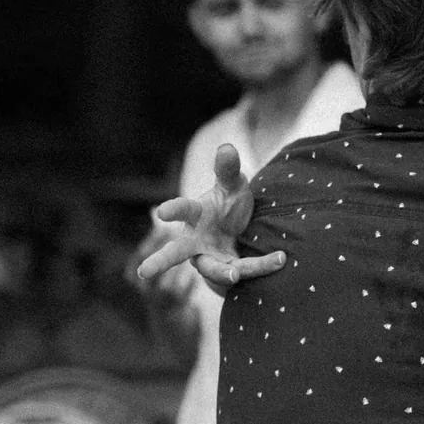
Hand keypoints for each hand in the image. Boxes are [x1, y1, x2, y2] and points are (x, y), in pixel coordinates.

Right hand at [133, 144, 286, 294]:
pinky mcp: (228, 271)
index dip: (173, 210)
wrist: (243, 231)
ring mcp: (210, 259)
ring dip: (222, 273)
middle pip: (175, 252)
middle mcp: (196, 241)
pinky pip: (243, 270)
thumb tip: (227, 148)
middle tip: (144, 272)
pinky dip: (262, 265)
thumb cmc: (229, 204)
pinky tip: (279, 258)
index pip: (183, 210)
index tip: (161, 212)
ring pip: (212, 270)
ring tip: (234, 275)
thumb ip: (228, 169)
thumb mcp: (233, 185)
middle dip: (160, 261)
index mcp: (195, 215)